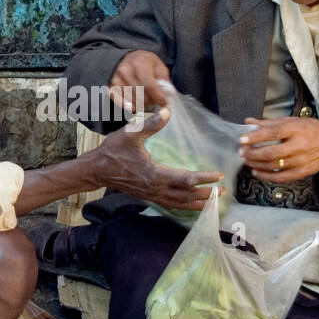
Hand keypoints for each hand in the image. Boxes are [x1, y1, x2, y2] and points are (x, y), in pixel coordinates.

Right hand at [89, 107, 223, 210]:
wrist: (96, 169)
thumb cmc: (113, 151)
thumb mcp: (130, 134)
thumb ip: (150, 124)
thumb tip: (167, 112)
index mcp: (154, 174)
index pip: (185, 179)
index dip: (204, 179)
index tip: (218, 176)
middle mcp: (155, 188)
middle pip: (186, 196)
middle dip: (206, 195)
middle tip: (223, 191)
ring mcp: (152, 194)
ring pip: (179, 204)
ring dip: (198, 204)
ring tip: (213, 201)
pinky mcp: (148, 196)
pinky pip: (171, 205)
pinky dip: (185, 206)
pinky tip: (193, 205)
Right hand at [109, 50, 171, 111]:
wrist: (126, 58)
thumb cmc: (144, 63)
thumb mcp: (158, 65)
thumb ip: (164, 79)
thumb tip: (168, 93)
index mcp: (139, 63)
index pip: (149, 86)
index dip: (158, 97)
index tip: (163, 102)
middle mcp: (125, 70)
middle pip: (141, 96)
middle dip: (151, 102)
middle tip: (155, 102)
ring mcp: (116, 79)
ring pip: (132, 102)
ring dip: (142, 105)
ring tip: (147, 101)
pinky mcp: (111, 87)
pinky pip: (122, 103)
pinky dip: (131, 106)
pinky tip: (136, 104)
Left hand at [239, 117, 318, 182]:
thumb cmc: (310, 130)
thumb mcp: (292, 121)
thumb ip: (270, 123)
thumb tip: (249, 122)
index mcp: (297, 129)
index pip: (274, 132)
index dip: (257, 136)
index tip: (243, 138)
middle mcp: (300, 146)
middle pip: (272, 152)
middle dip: (253, 153)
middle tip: (242, 151)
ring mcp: (301, 161)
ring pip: (274, 165)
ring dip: (256, 164)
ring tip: (246, 160)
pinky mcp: (301, 172)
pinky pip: (280, 177)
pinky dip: (266, 176)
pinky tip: (256, 171)